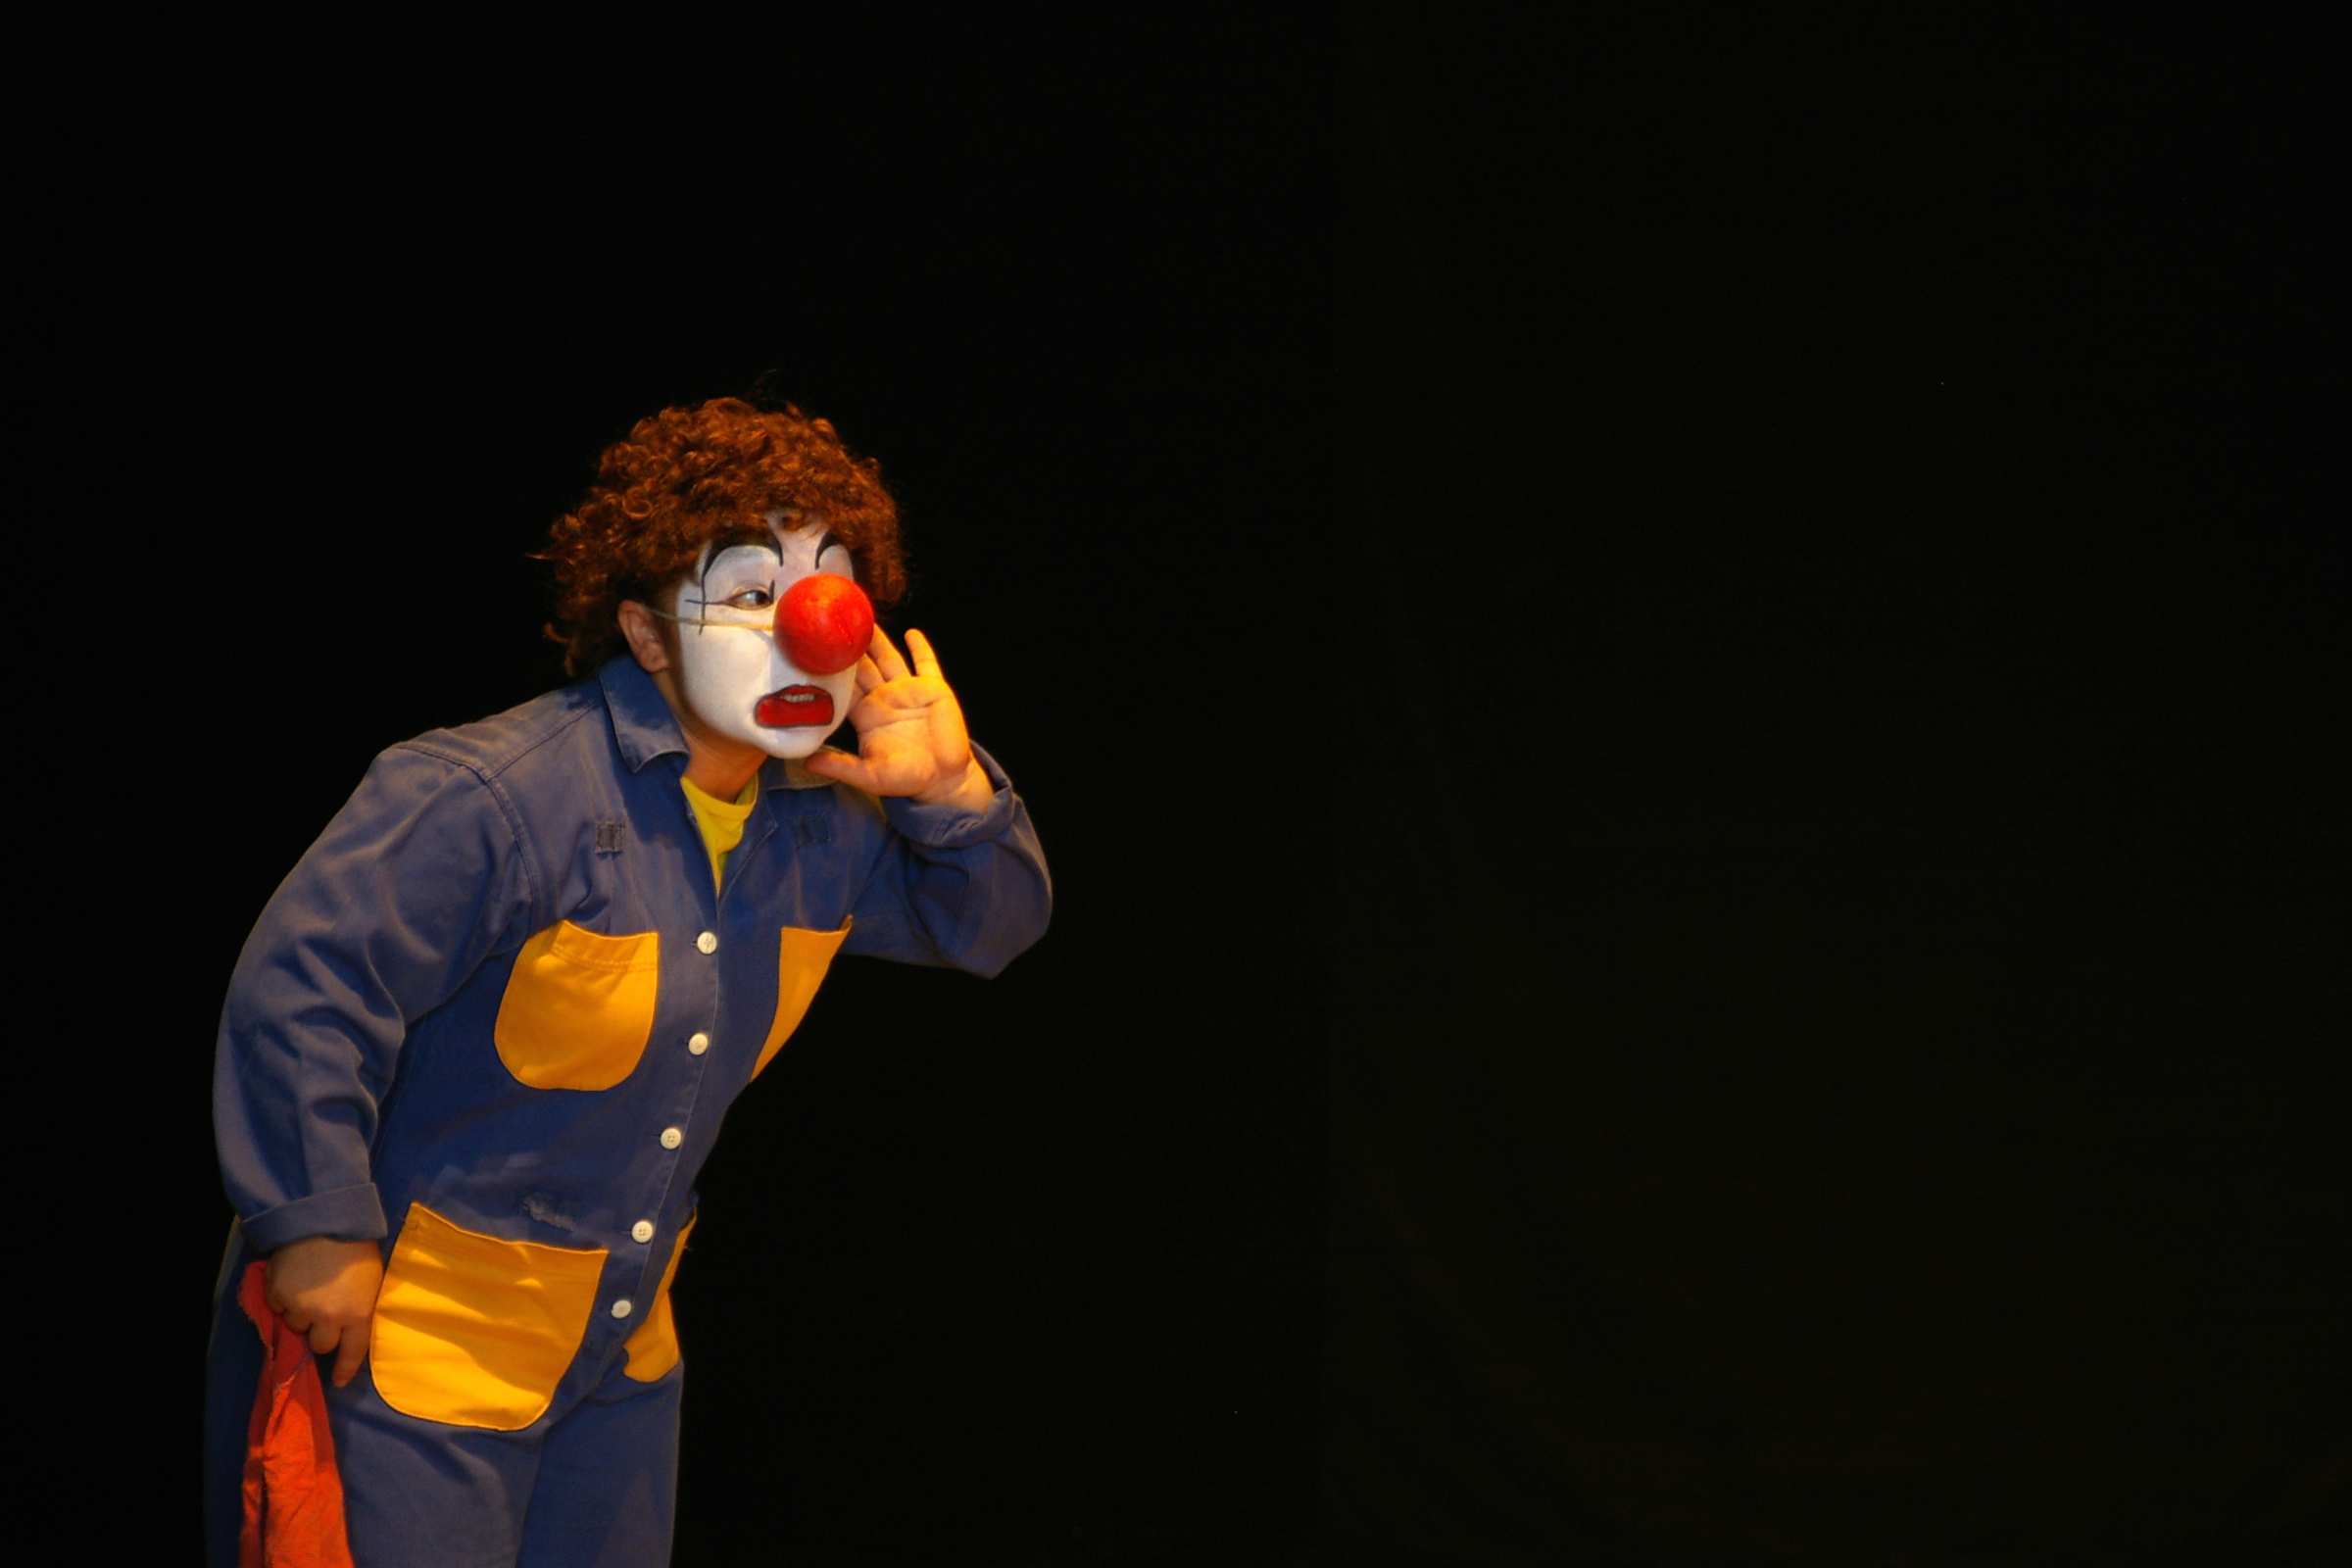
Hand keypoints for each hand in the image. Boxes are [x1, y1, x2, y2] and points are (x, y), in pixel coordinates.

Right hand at [266, 1236, 383, 1387]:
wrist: (322, 1220)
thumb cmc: (356, 1247)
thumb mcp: (371, 1279)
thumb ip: (360, 1306)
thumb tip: (349, 1328)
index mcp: (358, 1313)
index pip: (352, 1352)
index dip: (345, 1369)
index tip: (339, 1382)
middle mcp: (328, 1318)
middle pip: (320, 1344)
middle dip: (321, 1333)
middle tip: (323, 1313)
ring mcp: (300, 1308)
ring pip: (296, 1326)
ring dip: (301, 1313)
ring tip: (309, 1286)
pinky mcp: (277, 1296)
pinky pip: (279, 1308)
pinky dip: (284, 1298)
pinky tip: (294, 1278)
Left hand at [801, 628, 993, 808]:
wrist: (943, 779)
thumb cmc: (906, 779)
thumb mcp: (869, 776)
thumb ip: (840, 766)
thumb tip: (806, 762)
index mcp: (867, 715)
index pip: (844, 687)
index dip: (830, 670)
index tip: (815, 649)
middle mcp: (884, 698)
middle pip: (863, 666)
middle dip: (850, 646)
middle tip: (834, 622)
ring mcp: (909, 691)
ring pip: (889, 658)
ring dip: (878, 640)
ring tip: (864, 620)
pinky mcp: (934, 689)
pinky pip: (926, 663)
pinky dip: (920, 648)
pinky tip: (911, 633)